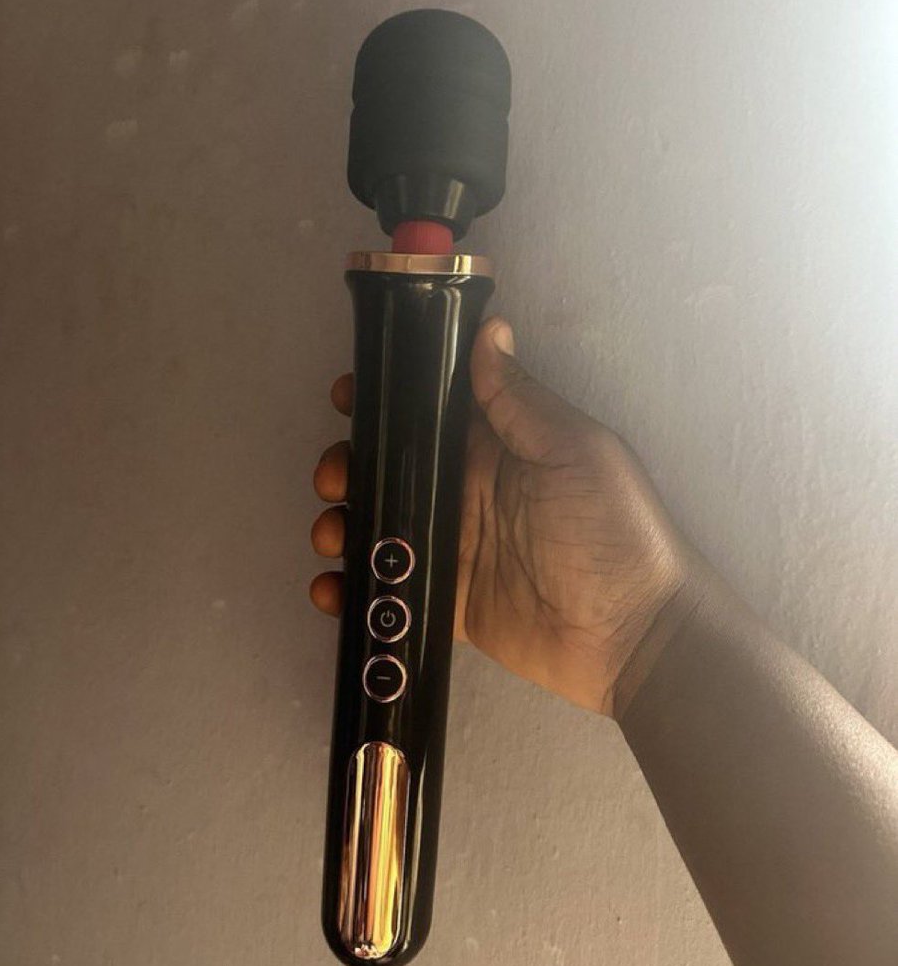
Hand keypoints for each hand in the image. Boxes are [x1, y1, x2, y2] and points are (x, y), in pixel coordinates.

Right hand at [311, 318, 694, 716]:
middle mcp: (470, 491)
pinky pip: (393, 590)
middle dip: (351, 464)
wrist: (634, 636)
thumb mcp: (574, 452)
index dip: (387, 399)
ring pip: (383, 526)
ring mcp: (457, 548)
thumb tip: (489, 329)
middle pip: (394, 468)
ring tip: (331, 533)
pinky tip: (334, 589)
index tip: (348, 394)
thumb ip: (521, 401)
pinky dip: (356, 590)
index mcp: (499, 448)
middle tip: (335, 476)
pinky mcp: (450, 601)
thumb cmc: (613, 531)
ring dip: (345, 524)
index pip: (431, 410)